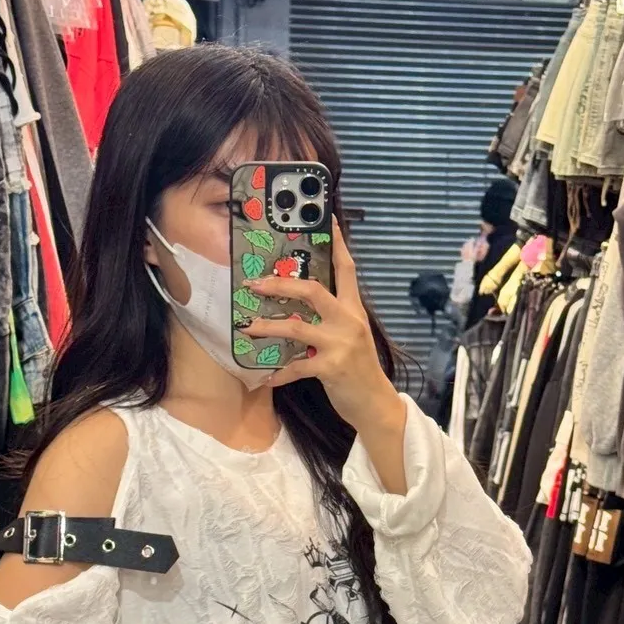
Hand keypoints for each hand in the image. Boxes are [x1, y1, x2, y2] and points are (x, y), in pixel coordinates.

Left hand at [241, 220, 404, 440]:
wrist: (375, 403)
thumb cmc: (358, 369)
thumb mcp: (352, 337)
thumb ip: (332, 319)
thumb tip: (300, 307)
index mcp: (354, 310)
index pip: (347, 270)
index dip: (338, 243)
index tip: (329, 220)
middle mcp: (348, 322)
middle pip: (312, 291)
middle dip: (281, 285)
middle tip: (255, 283)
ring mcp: (339, 344)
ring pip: (297, 327)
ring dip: (268, 326)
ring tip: (248, 327)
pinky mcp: (331, 368)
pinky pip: (296, 367)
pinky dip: (278, 374)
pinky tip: (266, 378)